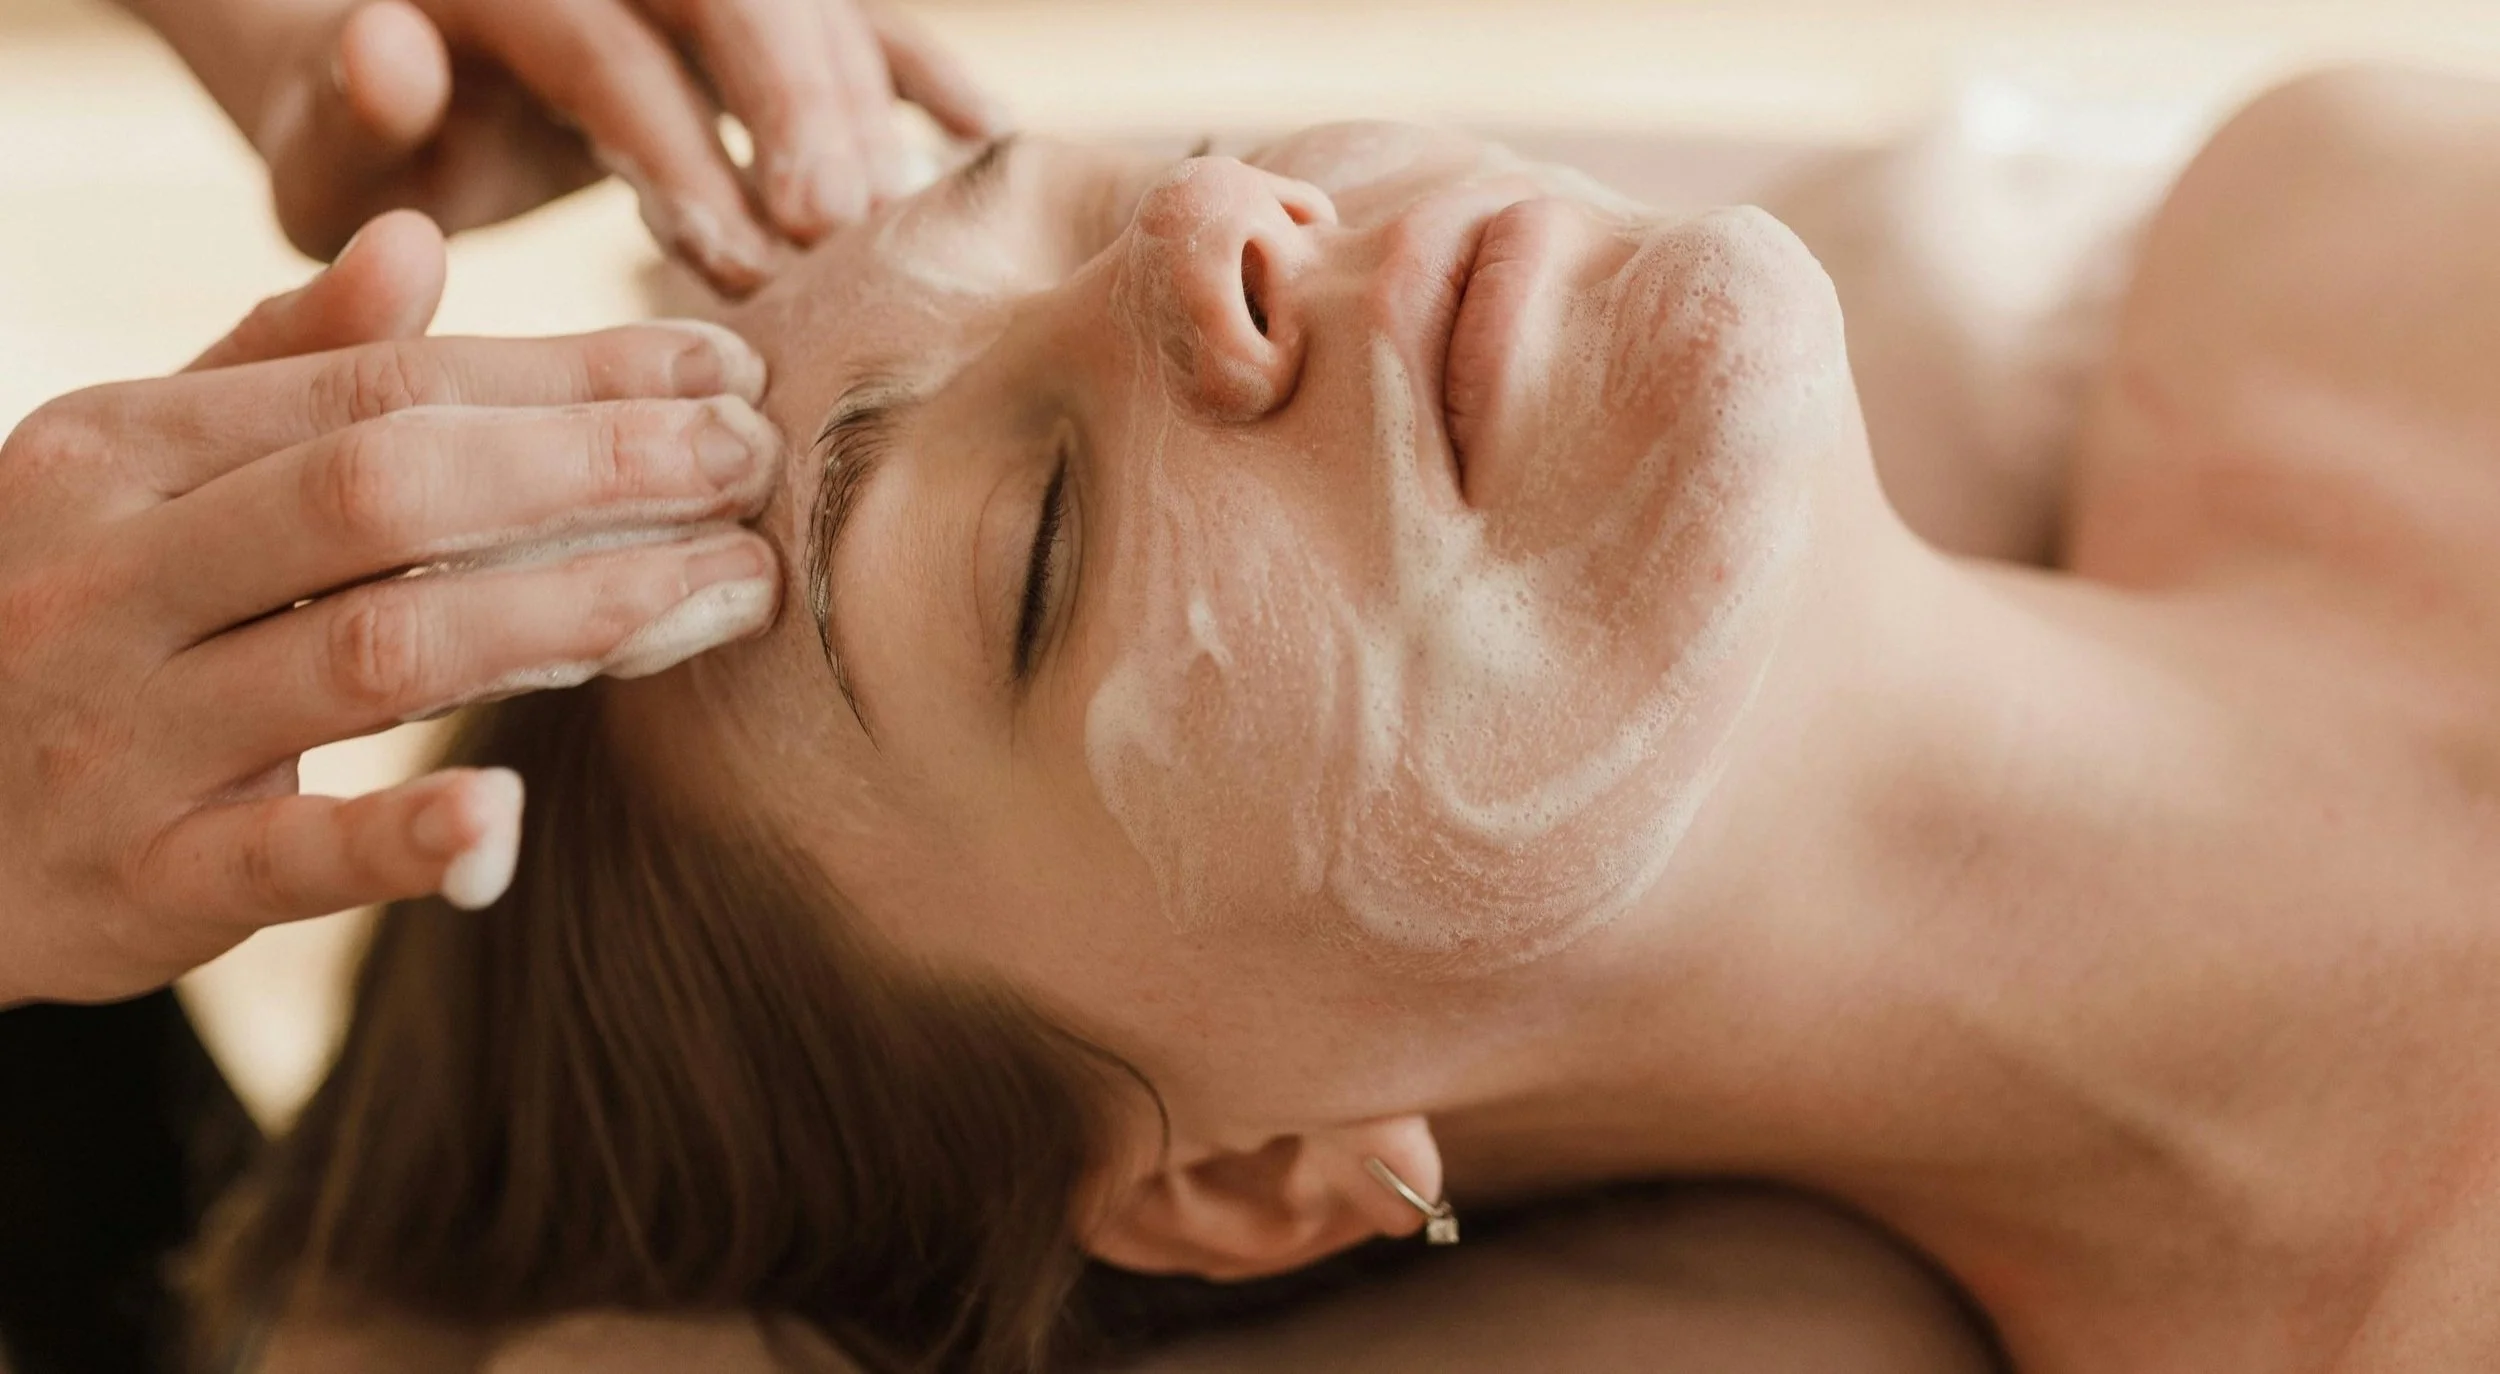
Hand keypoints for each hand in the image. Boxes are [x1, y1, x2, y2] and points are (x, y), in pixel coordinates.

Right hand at [0, 212, 783, 1004]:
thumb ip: (269, 364)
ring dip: (574, 614)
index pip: (384, 385)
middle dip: (597, 469)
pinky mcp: (135, 883)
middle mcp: (112, 572)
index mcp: (120, 448)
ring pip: (375, 651)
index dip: (570, 376)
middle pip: (394, 492)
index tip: (720, 373)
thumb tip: (415, 245)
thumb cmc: (57, 616)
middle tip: (754, 465)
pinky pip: (283, 855)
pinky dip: (401, 837)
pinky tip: (512, 818)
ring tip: (730, 591)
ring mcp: (119, 730)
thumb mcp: (126, 468)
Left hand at [248, 0, 1005, 292]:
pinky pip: (853, 19)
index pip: (607, 47)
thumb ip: (342, 109)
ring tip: (902, 229)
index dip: (682, 151)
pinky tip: (984, 137)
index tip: (745, 262)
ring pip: (803, 7)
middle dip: (800, 109)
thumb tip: (393, 41)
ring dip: (863, 110)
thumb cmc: (361, 150)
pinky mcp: (744, 9)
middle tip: (848, 230)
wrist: (386, 68)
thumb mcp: (319, 147)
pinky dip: (920, 70)